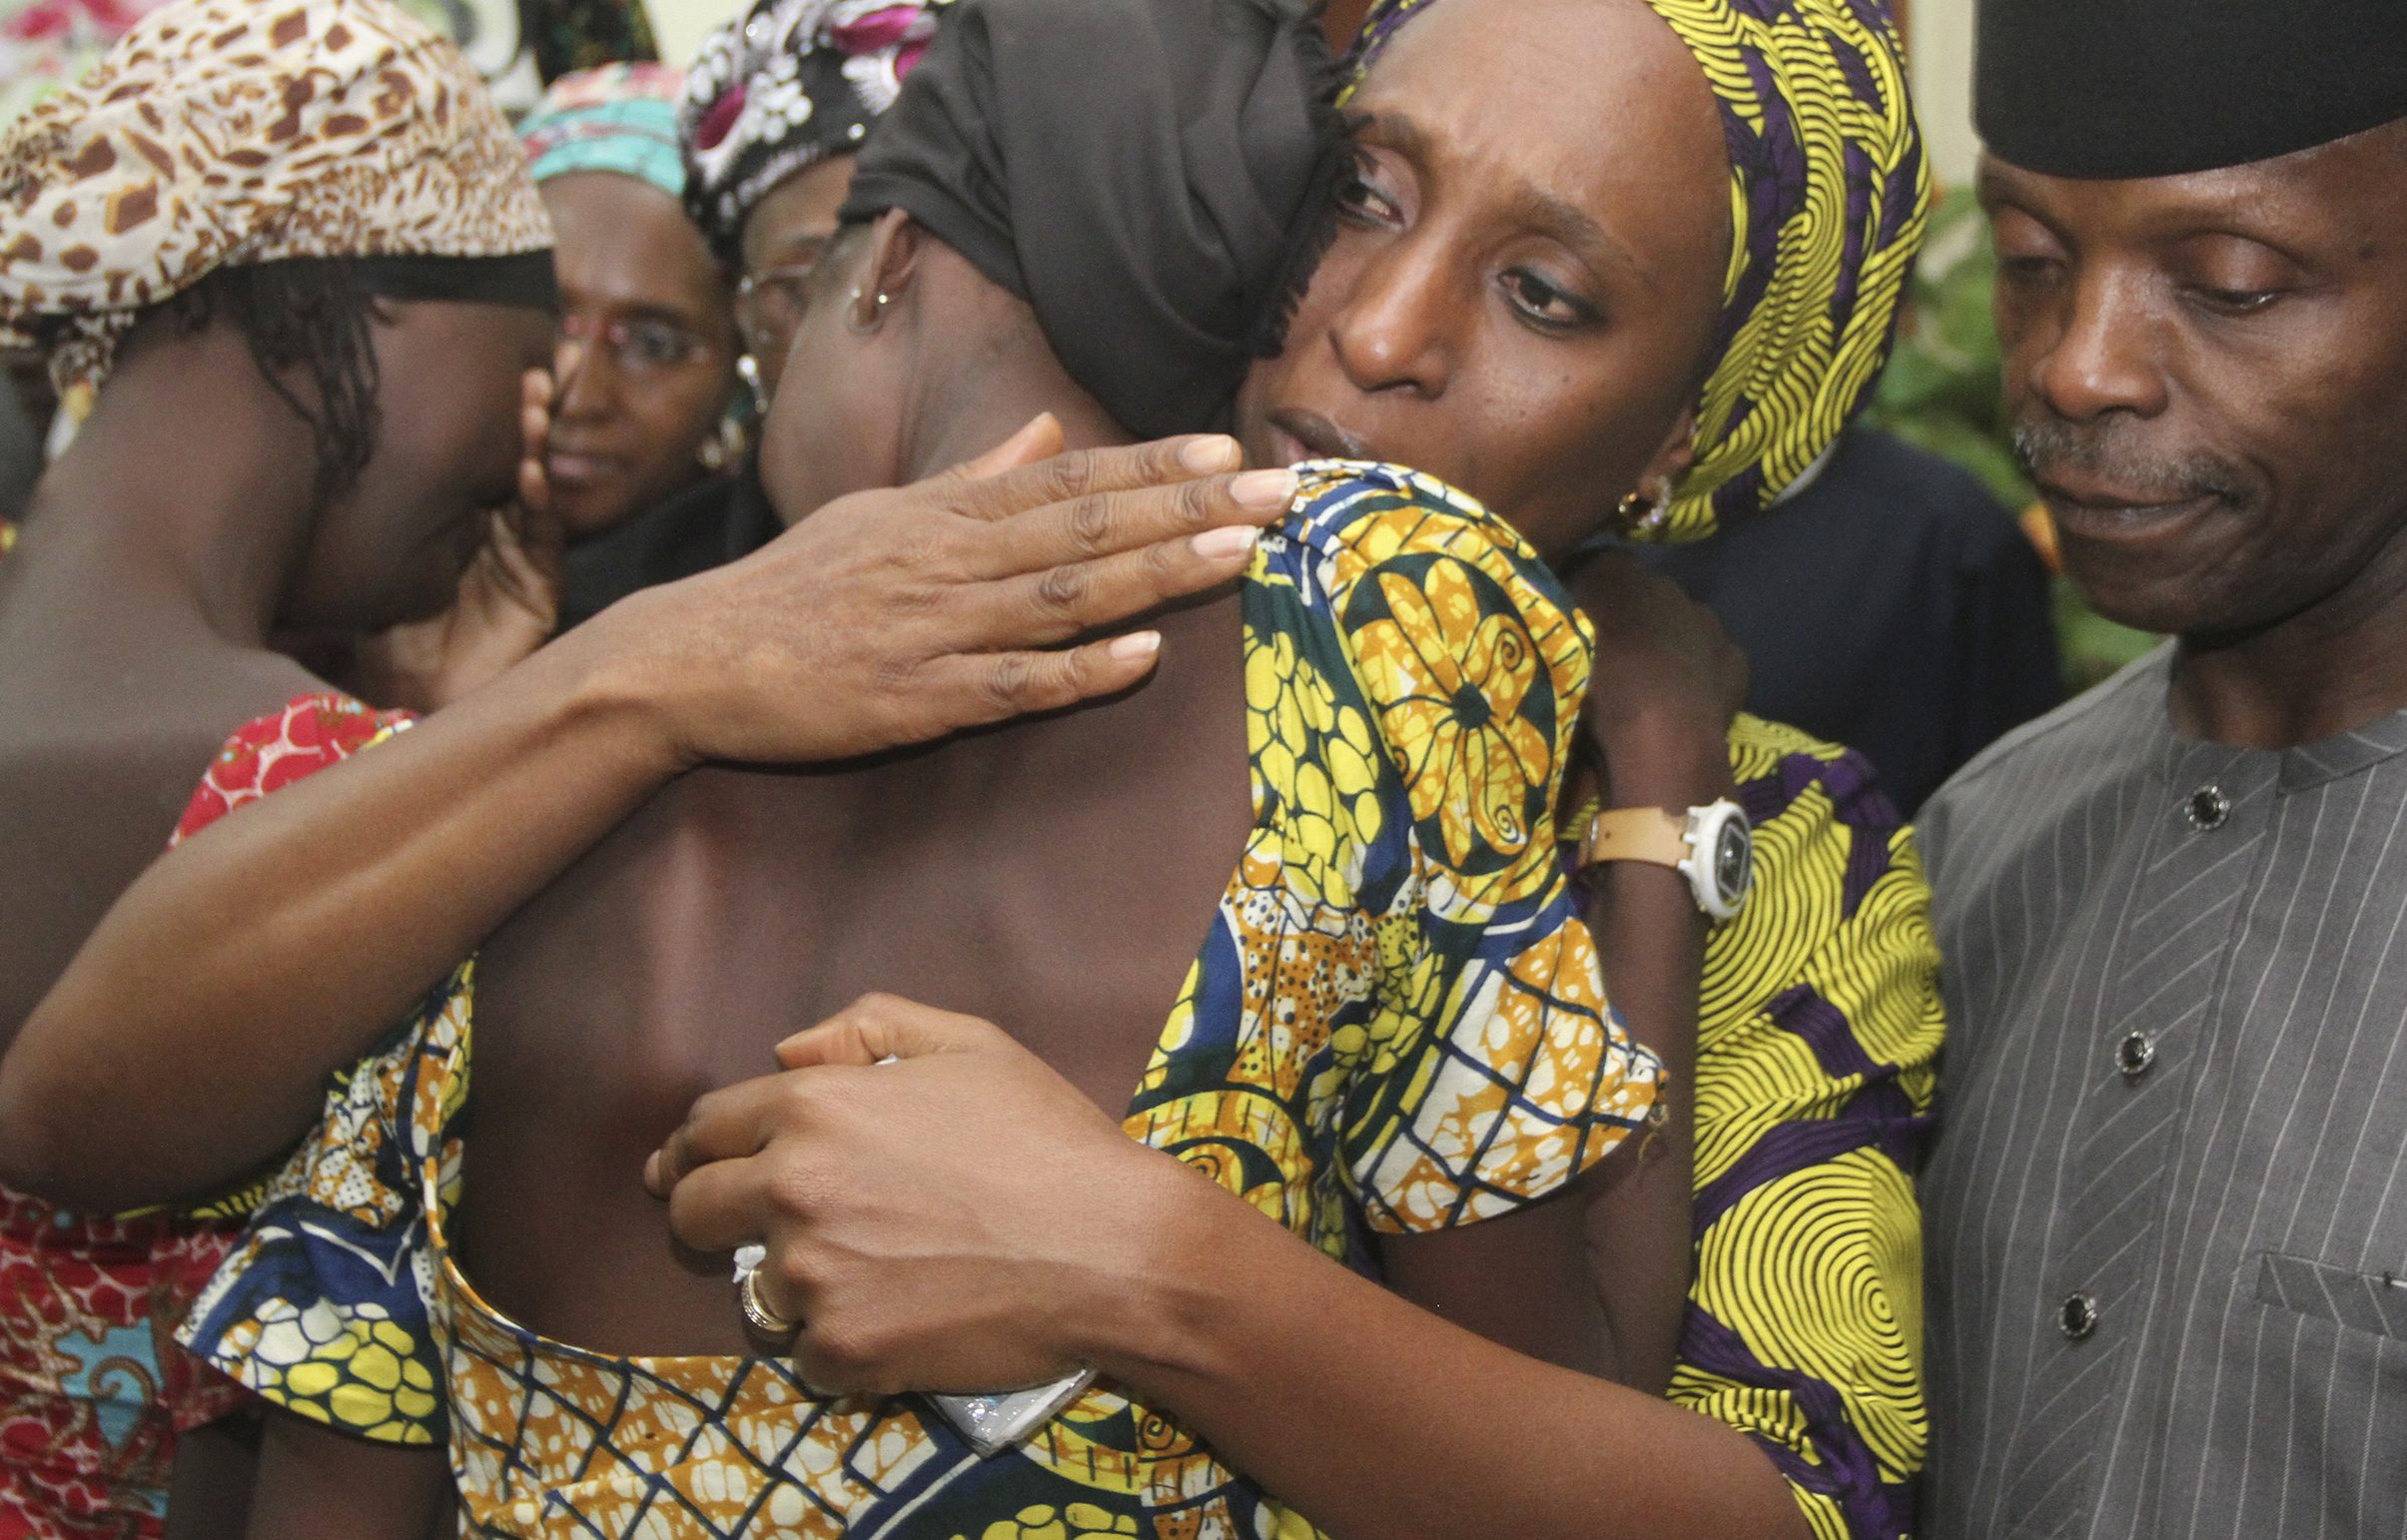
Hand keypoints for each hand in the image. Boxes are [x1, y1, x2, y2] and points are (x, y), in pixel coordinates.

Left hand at [346, 368, 563, 711]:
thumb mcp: (346, 580)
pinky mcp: (538, 597)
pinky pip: (543, 541)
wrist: (404, 719)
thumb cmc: (372, 654)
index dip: (472, 423)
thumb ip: (335, 544)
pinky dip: (539, 505)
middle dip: (518, 420)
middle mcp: (486, 540)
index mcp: (447, 531)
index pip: (465, 464)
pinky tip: (526, 473)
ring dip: (535, 449)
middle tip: (525, 374)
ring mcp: (515, 566)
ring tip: (532, 409)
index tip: (465, 375)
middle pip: (507, 466)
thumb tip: (272, 478)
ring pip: (532, 494)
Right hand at [593, 415, 1296, 768]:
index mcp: (943, 514)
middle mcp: (949, 561)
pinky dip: (1080, 672)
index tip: (1230, 448)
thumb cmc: (791, 588)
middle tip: (1278, 491)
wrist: (690, 658)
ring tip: (1237, 550)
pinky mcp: (918, 701)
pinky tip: (1143, 658)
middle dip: (1188, 505)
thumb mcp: (879, 512)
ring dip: (1156, 572)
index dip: (1153, 463)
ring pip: (1065, 596)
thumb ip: (973, 480)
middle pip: (1086, 526)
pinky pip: (1014, 686)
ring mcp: (936, 630)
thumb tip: (1049, 430)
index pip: (1068, 478)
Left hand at [645, 994, 1187, 1395]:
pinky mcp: (844, 1349)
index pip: (704, 1127)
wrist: (1111, 1249)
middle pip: (694, 1211)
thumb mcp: (971, 1045)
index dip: (693, 1148)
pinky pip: (807, 1354)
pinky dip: (840, 1343)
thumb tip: (785, 1051)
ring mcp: (812, 1276)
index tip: (689, 1168)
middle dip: (708, 1214)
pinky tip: (896, 1322)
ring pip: (754, 1291)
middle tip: (746, 1229)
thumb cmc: (1048, 1139)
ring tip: (859, 1275)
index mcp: (814, 1107)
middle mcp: (793, 1189)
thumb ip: (869, 1027)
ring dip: (790, 1284)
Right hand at [1563, 550, 1743, 808]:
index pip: (1596, 570)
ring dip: (1669, 649)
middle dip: (1634, 623)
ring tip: (1649, 690)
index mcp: (1617, 572)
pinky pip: (1715, 663)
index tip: (1577, 629)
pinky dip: (1702, 677)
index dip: (1588, 598)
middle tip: (1613, 664)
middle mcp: (1667, 584)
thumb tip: (1560, 603)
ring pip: (1684, 628)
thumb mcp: (1551, 640)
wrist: (1658, 729)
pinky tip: (1685, 706)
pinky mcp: (1735, 662)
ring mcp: (1707, 623)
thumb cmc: (1592, 680)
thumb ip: (1555, 613)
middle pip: (1646, 599)